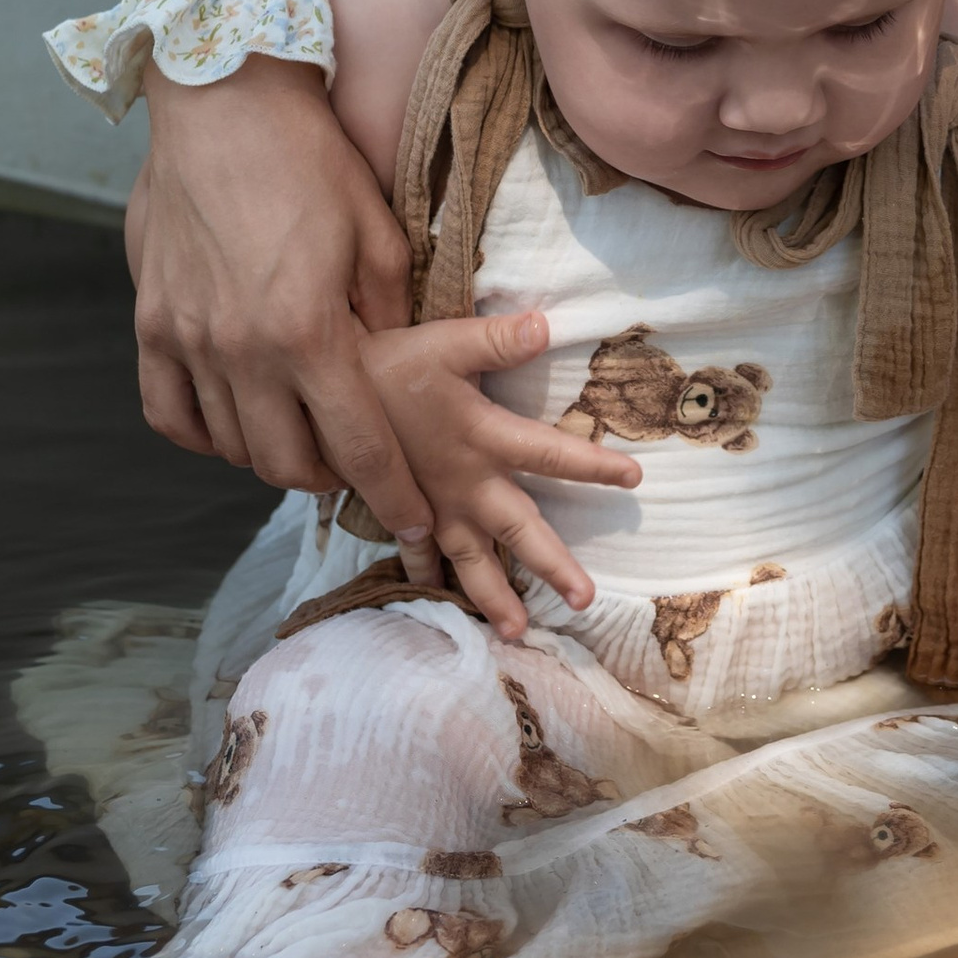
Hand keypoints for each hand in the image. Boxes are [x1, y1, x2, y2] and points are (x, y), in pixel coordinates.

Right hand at [133, 53, 428, 534]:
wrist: (223, 99)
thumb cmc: (311, 159)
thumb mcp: (379, 235)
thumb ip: (391, 315)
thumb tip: (404, 368)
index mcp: (308, 333)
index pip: (357, 445)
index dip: (391, 491)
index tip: (416, 519)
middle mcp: (241, 350)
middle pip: (284, 464)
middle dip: (329, 481)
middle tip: (353, 471)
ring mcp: (185, 340)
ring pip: (228, 445)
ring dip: (269, 458)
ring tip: (300, 443)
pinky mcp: (149, 322)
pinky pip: (167, 412)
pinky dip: (202, 433)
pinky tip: (230, 426)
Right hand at [361, 313, 633, 643]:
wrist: (322, 393)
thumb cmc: (389, 364)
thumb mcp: (444, 343)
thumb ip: (497, 339)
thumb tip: (546, 324)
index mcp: (483, 437)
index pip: (551, 454)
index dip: (594, 466)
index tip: (635, 479)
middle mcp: (465, 482)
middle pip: (518, 529)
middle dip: (552, 566)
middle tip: (584, 602)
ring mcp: (433, 505)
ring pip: (471, 560)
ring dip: (494, 597)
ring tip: (518, 633)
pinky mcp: (403, 512)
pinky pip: (418, 556)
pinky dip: (430, 581)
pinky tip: (441, 604)